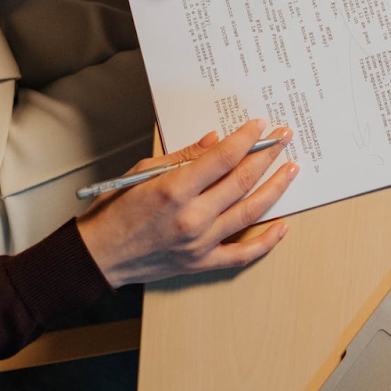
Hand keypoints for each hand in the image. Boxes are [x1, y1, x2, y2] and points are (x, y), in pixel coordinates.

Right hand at [76, 119, 298, 287]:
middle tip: (284, 138)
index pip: (223, 158)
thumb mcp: (143, 172)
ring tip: (291, 170)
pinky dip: (266, 241)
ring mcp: (200, 243)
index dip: (246, 139)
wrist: (99, 256)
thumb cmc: (115, 211)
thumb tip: (216, 141)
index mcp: (175, 190)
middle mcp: (192, 217)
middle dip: (267, 156)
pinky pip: (243, 254)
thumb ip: (183, 157)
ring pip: (250, 212)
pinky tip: (283, 226)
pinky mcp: (202, 263)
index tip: (260, 126)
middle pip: (242, 181)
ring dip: (275, 188)